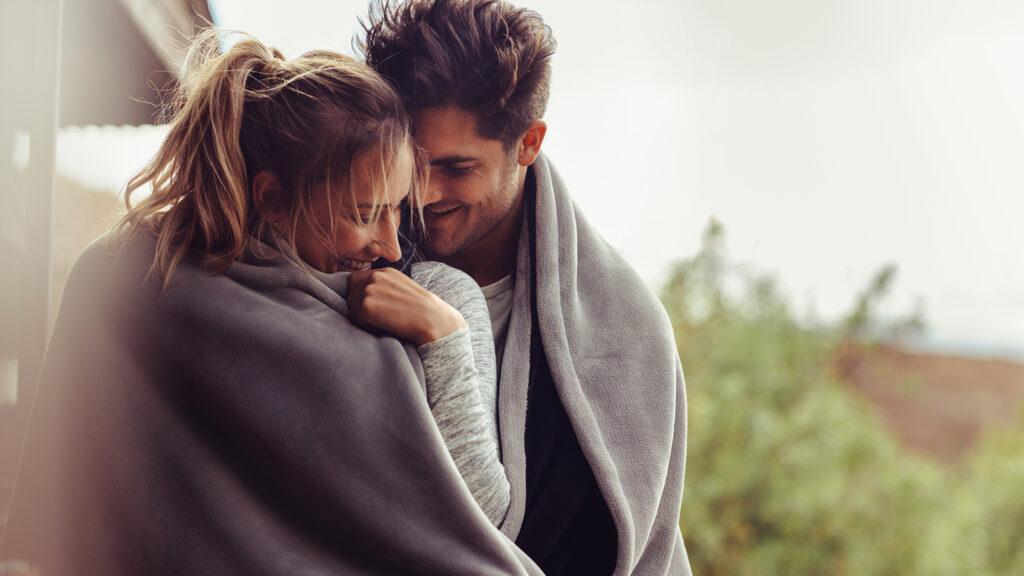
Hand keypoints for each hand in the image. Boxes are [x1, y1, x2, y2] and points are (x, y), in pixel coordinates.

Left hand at [347, 268, 466, 346]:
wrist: (435, 321)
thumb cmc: (422, 311)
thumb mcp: (403, 289)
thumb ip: (384, 287)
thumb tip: (361, 296)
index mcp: (384, 272)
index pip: (355, 281)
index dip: (361, 296)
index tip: (376, 308)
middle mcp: (375, 277)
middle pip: (351, 297)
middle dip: (361, 309)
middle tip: (384, 317)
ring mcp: (369, 290)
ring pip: (352, 310)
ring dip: (364, 320)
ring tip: (387, 321)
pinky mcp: (366, 307)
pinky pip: (356, 321)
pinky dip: (367, 328)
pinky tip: (386, 326)